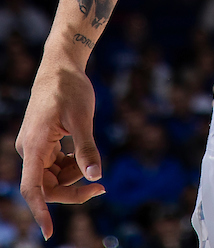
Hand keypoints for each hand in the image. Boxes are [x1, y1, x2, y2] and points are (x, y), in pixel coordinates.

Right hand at [16, 59, 104, 240]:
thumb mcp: (82, 117)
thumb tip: (95, 176)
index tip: (49, 232)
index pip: (32, 188)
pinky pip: (53, 165)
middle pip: (46, 186)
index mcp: (35, 145)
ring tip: (92, 164)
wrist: (61, 65)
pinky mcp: (41, 143)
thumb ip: (87, 148)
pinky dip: (69, 166)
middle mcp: (29, 149)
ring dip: (72, 177)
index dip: (40, 211)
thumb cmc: (70, 87)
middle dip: (72, 190)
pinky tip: (82, 155)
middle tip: (101, 188)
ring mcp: (34, 146)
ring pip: (51, 177)